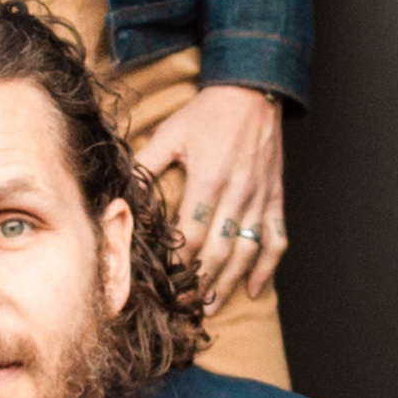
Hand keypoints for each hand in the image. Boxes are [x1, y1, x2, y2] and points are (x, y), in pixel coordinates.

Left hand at [139, 83, 290, 295]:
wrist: (253, 92)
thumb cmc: (208, 113)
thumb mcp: (171, 132)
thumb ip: (146, 163)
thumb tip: (121, 192)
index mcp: (209, 178)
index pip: (191, 232)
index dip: (177, 261)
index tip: (163, 281)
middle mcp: (237, 193)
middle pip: (218, 250)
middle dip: (200, 282)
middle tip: (183, 305)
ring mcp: (259, 198)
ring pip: (246, 251)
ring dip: (228, 283)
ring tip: (210, 306)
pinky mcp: (275, 198)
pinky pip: (276, 239)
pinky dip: (267, 267)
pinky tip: (252, 288)